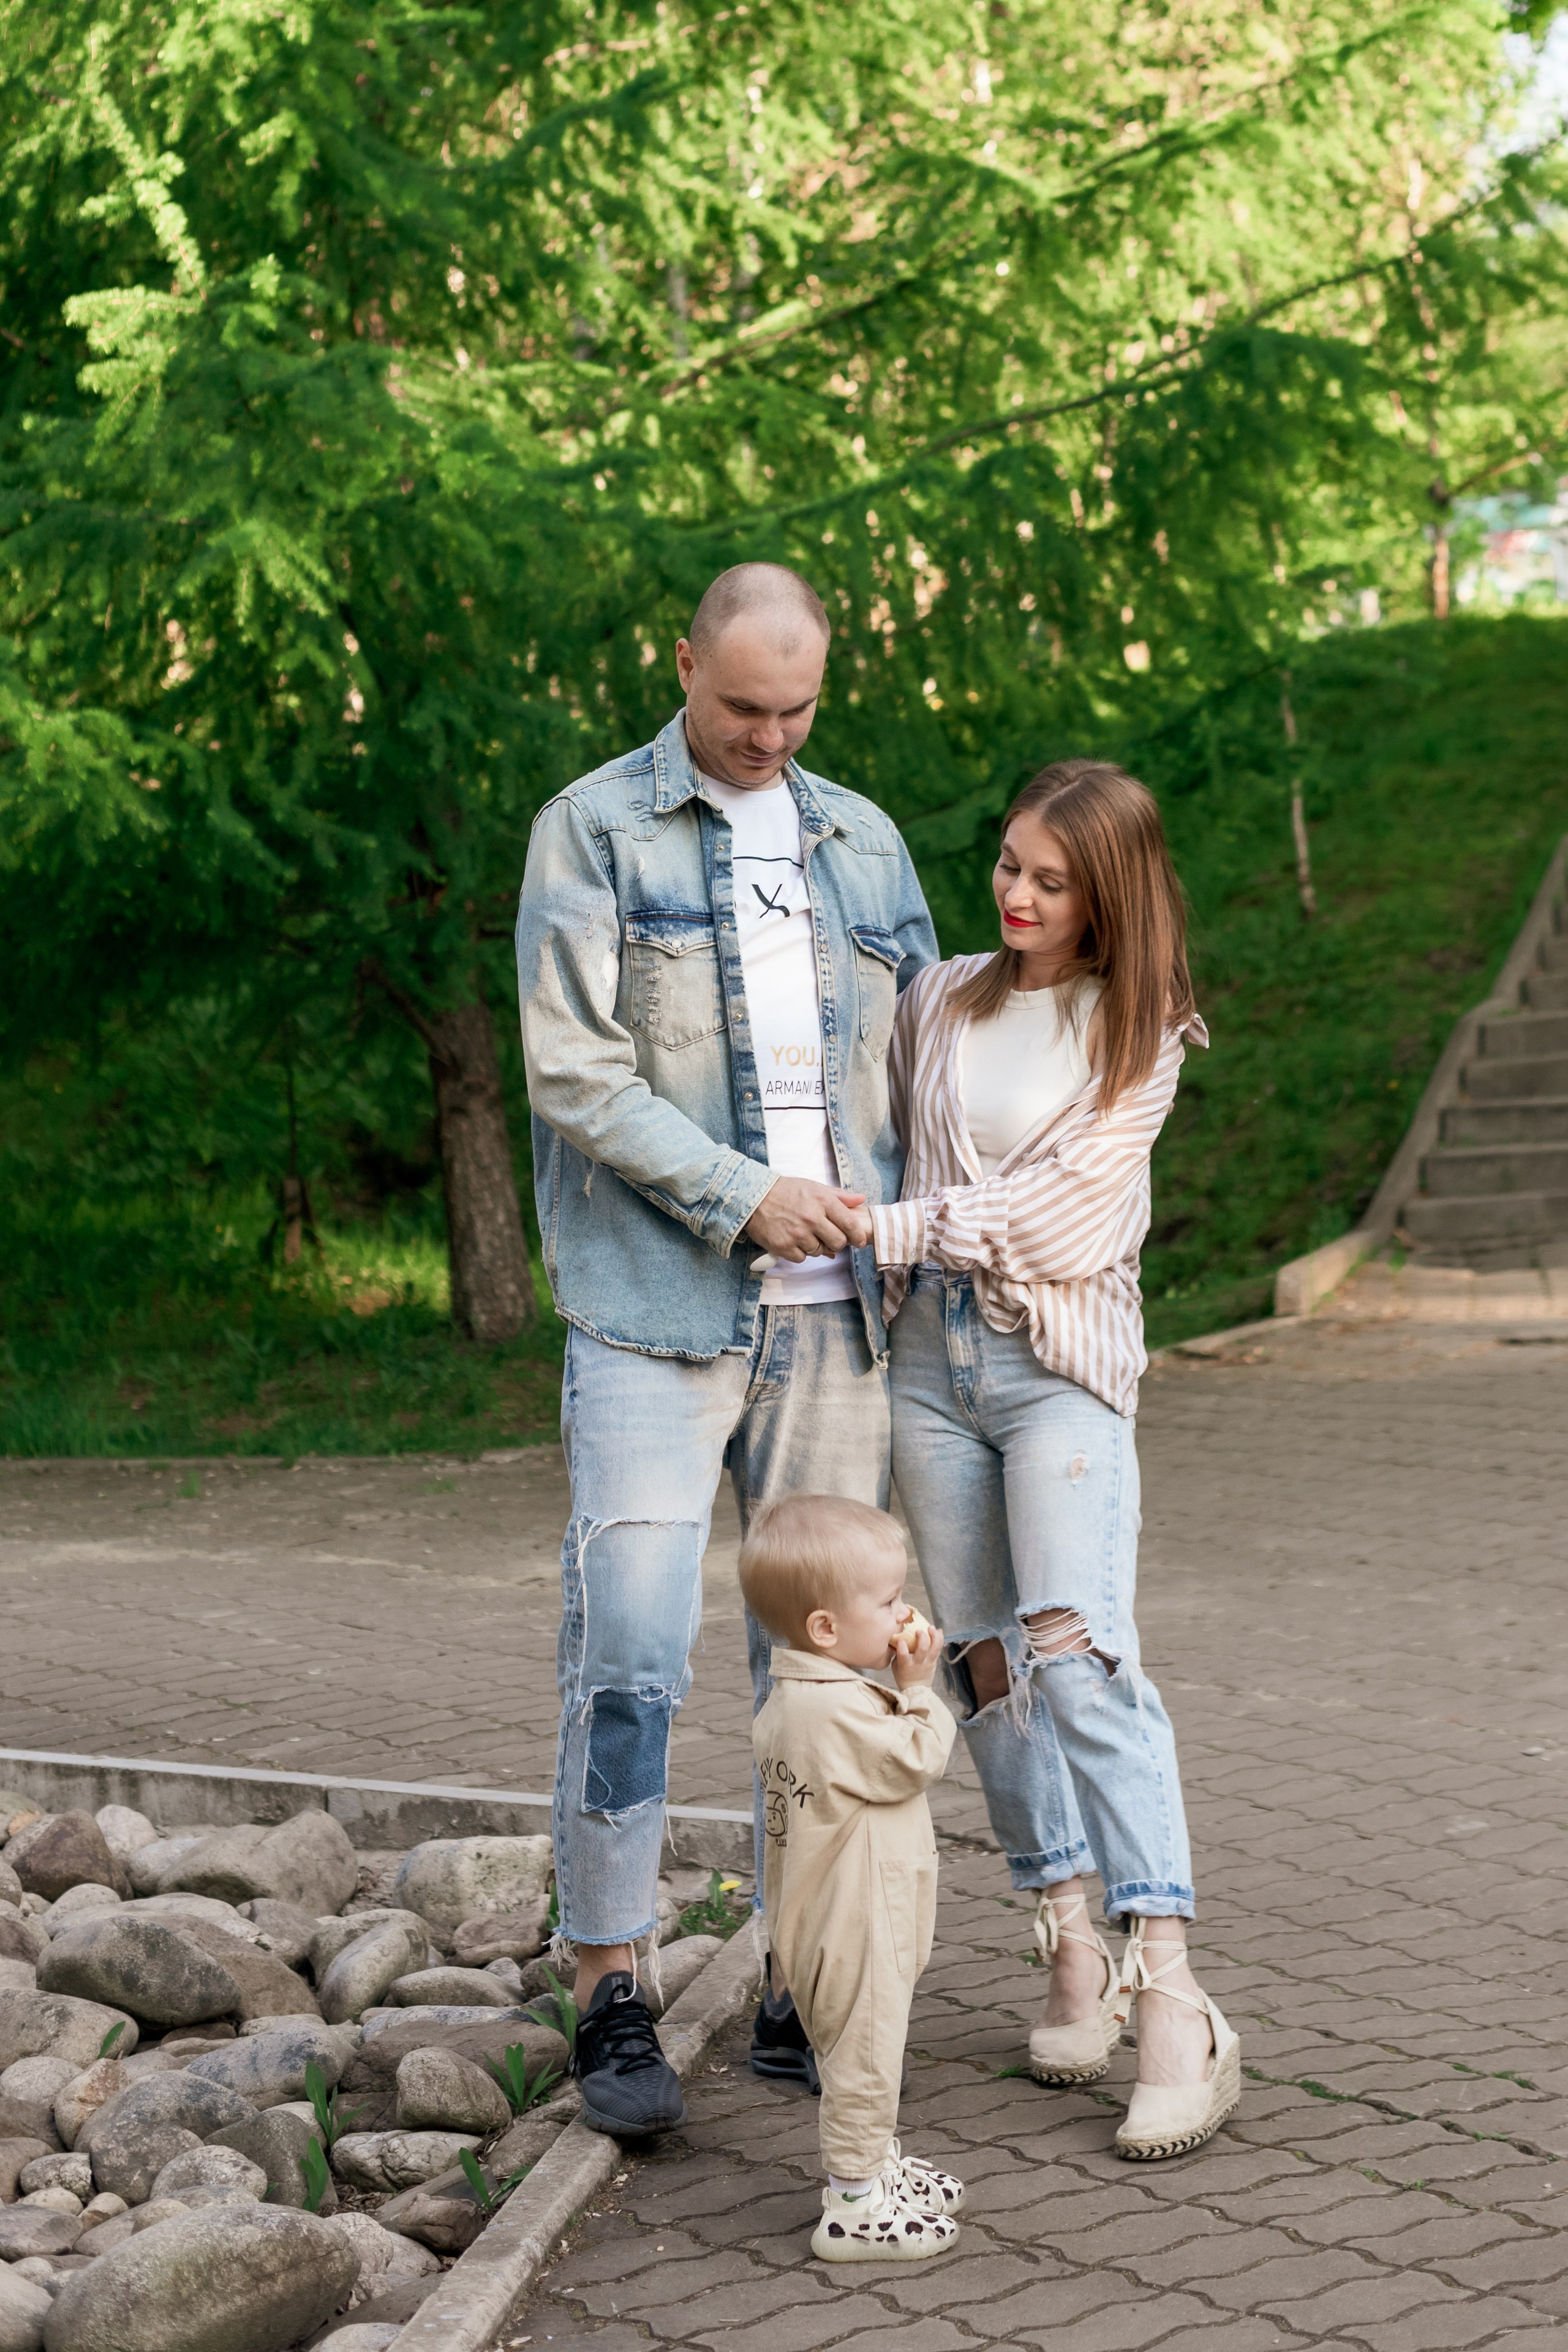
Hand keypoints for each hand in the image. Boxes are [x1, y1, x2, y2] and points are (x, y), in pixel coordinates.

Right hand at [744, 1178, 868, 1261]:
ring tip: (806, 1235)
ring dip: (816, 1246)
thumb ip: (839, 1196)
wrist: (754, 1198)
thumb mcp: (814, 1187)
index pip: (850, 1223)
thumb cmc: (786, 1191)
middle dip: (837, 1243)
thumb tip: (861, 1199)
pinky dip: (800, 1252)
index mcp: (822, 1200)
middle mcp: (812, 1218)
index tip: (859, 1241)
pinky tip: (794, 1240)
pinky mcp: (784, 1246)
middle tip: (830, 1239)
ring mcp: (797, 1234)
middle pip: (838, 1242)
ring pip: (820, 1252)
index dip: (857, 1236)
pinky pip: (802, 1258)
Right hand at [891, 1621, 944, 1689]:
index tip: (900, 1640)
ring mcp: (928, 1662)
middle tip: (919, 1630)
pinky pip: (939, 1649)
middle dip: (922, 1638)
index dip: (902, 1646)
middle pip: (922, 1650)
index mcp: (905, 1665)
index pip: (903, 1655)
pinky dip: (940, 1639)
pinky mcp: (935, 1661)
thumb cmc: (903, 1675)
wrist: (916, 1689)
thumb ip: (897, 1652)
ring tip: (932, 1627)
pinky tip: (939, 1631)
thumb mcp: (896, 1665)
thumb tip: (895, 1636)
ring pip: (934, 1648)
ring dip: (935, 1636)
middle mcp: (918, 1663)